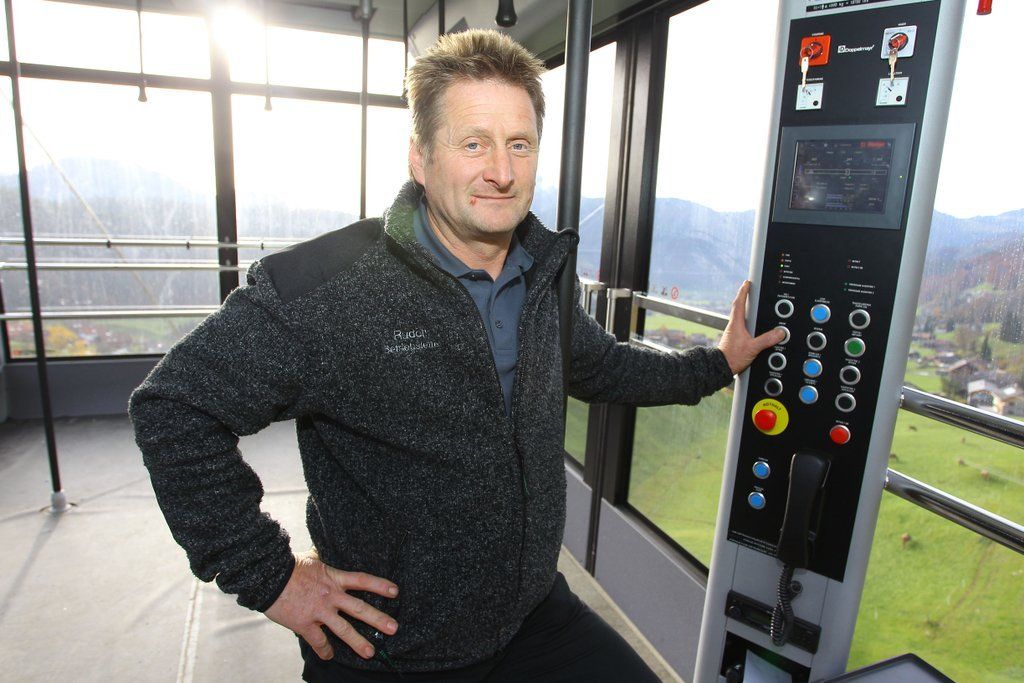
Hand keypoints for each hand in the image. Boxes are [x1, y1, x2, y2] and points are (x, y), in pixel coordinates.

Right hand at [264, 551, 398, 660]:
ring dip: (358, 642)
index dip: (380, 586)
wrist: (268, 575)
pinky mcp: (305, 624)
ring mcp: (319, 611)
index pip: (362, 580)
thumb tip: (325, 549)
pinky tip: (329, 657)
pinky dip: (324, 651)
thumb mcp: (311, 557)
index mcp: (333, 577)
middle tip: (394, 628)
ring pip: (343, 629)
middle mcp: (330, 595)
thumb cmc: (288, 565)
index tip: (395, 592)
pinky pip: (318, 641)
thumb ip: (322, 558)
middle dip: (378, 619)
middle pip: (359, 608)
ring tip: (370, 653)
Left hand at [718, 281, 785, 374]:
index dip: (743, 292)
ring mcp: (733, 332)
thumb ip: (766, 339)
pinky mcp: (734, 339)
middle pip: (739, 308)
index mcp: (736, 323)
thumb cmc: (732, 357)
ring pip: (741, 317)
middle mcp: (733, 326)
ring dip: (746, 310)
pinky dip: (747, 322)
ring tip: (752, 305)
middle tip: (749, 289)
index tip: (747, 283)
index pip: (739, 303)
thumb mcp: (753, 348)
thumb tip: (779, 332)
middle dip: (745, 298)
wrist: (720, 368)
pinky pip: (742, 326)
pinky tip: (752, 326)